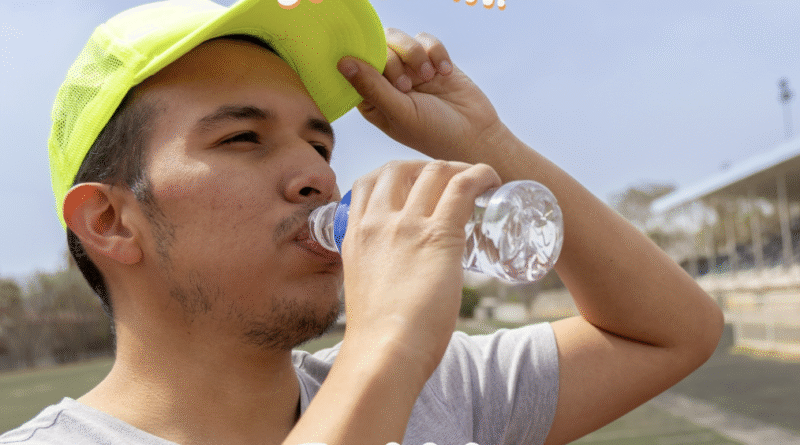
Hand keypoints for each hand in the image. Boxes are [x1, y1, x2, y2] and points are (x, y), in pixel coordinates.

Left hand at [338, 29, 502, 162]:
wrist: (475, 135)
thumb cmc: (434, 134)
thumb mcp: (400, 113)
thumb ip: (373, 87)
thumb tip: (343, 63)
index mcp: (371, 100)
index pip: (354, 67)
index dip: (364, 62)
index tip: (380, 71)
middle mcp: (387, 82)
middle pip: (377, 48)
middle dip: (394, 61)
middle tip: (408, 85)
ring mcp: (409, 70)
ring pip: (399, 39)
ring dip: (414, 52)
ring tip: (429, 76)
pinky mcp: (431, 60)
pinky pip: (425, 39)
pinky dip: (436, 52)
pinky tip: (445, 72)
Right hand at [340, 160, 500, 374]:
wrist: (384, 353)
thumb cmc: (377, 336)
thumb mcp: (362, 290)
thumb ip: (375, 276)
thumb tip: (396, 282)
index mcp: (354, 235)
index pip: (367, 183)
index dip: (393, 175)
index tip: (413, 184)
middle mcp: (377, 222)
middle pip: (400, 168)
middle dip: (426, 167)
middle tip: (449, 182)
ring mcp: (406, 226)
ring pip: (434, 172)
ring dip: (457, 168)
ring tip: (475, 181)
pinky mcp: (438, 236)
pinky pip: (462, 187)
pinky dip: (480, 174)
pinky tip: (491, 178)